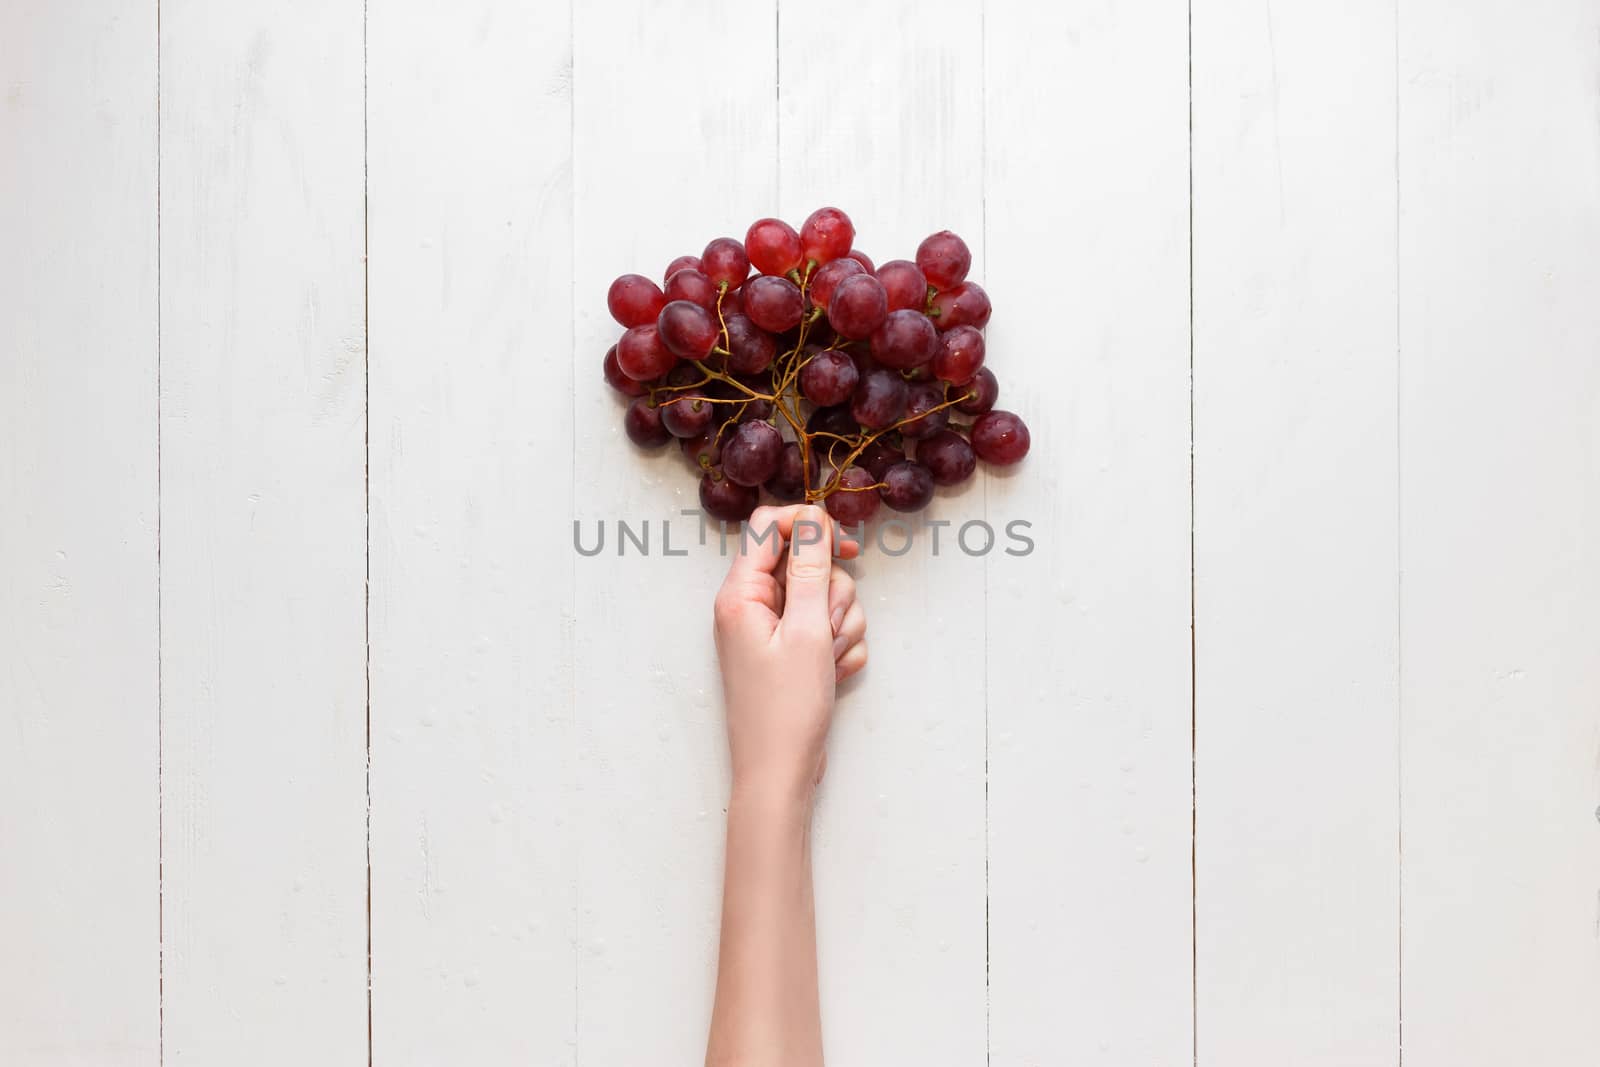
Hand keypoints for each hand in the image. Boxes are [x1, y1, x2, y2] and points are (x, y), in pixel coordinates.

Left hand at [713, 504, 867, 803]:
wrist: (779, 774)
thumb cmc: (785, 709)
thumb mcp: (806, 631)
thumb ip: (810, 568)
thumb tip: (813, 518)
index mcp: (740, 594)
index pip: (770, 526)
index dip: (810, 526)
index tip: (845, 545)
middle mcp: (751, 606)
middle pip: (804, 562)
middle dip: (831, 591)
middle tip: (826, 628)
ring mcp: (771, 630)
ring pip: (823, 596)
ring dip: (839, 624)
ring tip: (829, 659)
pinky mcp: (790, 651)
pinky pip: (826, 628)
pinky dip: (838, 647)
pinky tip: (832, 674)